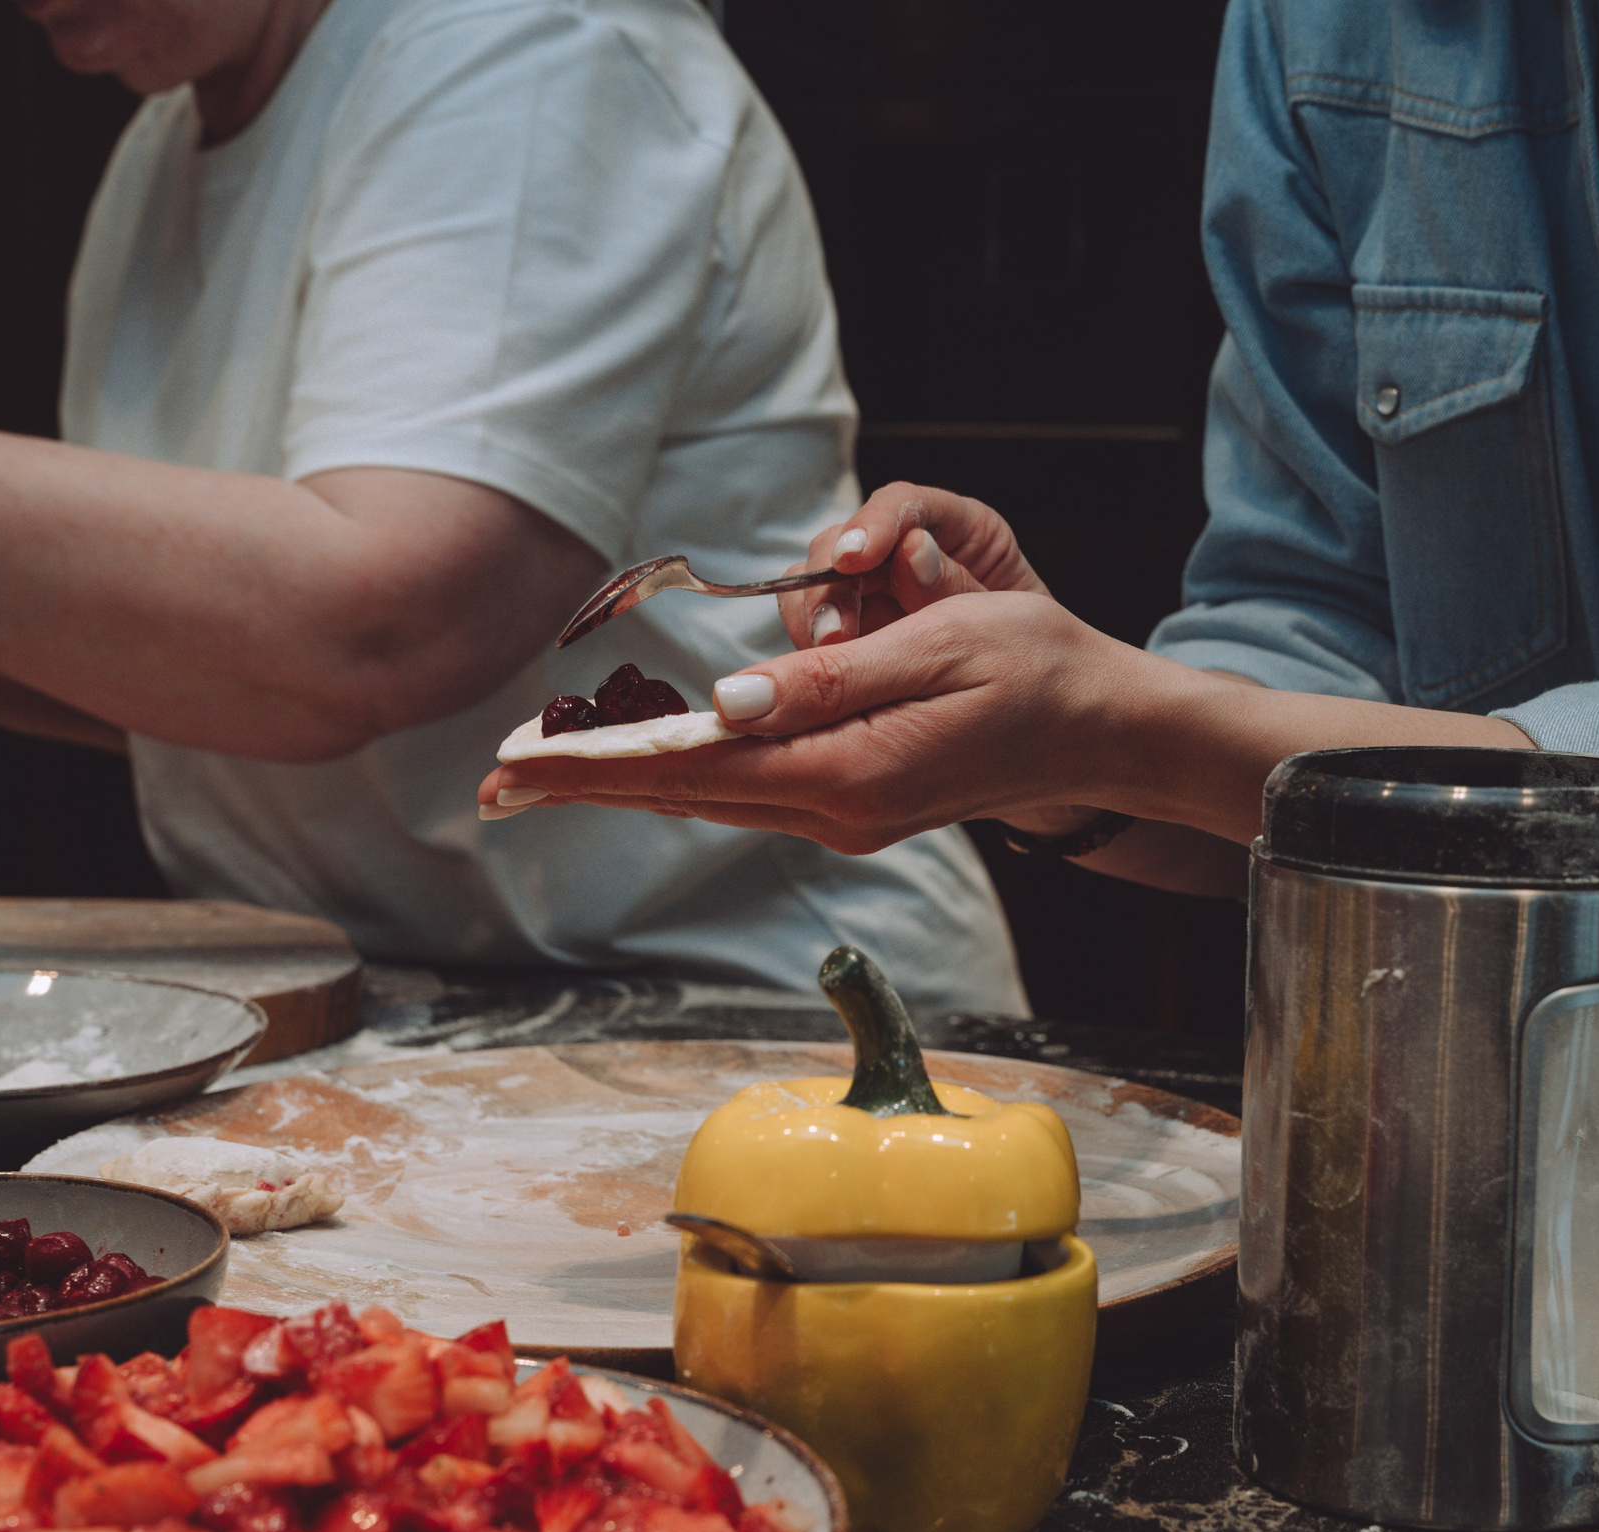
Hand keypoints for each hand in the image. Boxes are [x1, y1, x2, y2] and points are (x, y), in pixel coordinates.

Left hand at [483, 588, 1176, 853]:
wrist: (1105, 733)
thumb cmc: (1036, 672)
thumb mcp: (938, 649)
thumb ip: (830, 680)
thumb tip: (728, 702)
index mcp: (849, 773)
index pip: (698, 767)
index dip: (602, 762)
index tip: (520, 761)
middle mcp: (836, 810)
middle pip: (685, 795)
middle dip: (586, 786)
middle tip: (493, 784)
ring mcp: (845, 816)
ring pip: (710, 798)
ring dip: (624, 786)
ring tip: (540, 778)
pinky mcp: (855, 805)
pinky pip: (746, 792)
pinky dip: (682, 780)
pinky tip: (640, 770)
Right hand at [775, 483, 1048, 649]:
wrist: (1037, 699)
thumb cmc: (1031, 650)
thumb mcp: (1006, 615)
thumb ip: (956, 586)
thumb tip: (911, 551)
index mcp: (957, 528)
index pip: (903, 504)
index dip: (874, 524)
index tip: (854, 558)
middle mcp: (904, 549)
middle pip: (843, 541)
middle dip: (830, 584)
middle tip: (834, 634)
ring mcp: (871, 589)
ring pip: (813, 578)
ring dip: (813, 615)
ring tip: (830, 654)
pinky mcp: (850, 626)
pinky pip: (809, 622)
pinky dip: (808, 642)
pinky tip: (821, 669)